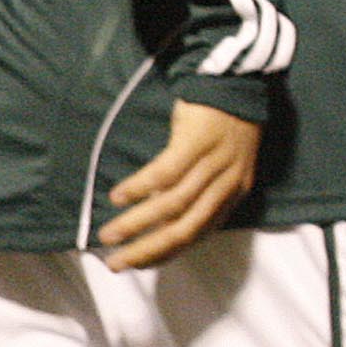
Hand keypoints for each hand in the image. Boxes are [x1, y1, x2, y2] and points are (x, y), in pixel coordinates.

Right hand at [98, 101, 259, 269]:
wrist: (237, 81)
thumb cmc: (223, 127)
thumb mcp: (222, 166)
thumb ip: (200, 193)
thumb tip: (158, 219)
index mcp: (235, 191)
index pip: (200, 234)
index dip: (167, 253)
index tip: (138, 265)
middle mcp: (228, 181)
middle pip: (185, 227)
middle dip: (147, 249)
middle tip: (116, 264)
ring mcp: (214, 161)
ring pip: (171, 203)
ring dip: (136, 224)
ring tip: (108, 235)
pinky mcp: (197, 141)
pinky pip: (164, 173)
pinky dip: (139, 188)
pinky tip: (118, 197)